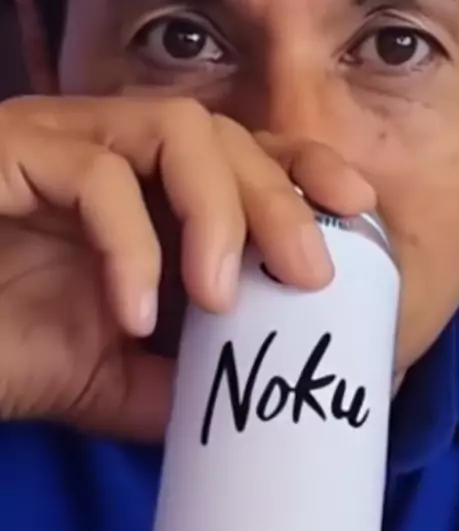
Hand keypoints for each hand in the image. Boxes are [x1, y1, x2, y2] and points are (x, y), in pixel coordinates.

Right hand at [0, 95, 374, 439]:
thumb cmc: (12, 354)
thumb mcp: (121, 382)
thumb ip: (186, 380)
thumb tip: (259, 399)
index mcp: (145, 199)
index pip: (240, 157)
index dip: (301, 172)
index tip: (353, 211)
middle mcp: (110, 157)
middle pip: (223, 136)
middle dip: (279, 200)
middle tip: (309, 273)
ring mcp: (61, 147)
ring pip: (173, 130)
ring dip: (217, 211)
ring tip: (221, 296)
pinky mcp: (14, 153)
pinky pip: (95, 176)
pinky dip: (130, 245)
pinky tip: (133, 313)